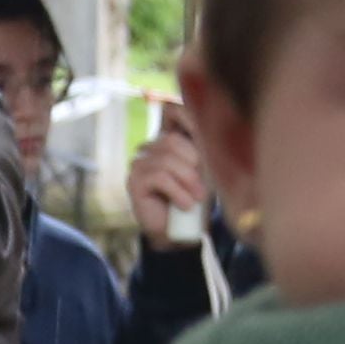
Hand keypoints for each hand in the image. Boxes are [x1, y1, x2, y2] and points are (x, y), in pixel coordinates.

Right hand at [126, 104, 210, 242]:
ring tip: (196, 199)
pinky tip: (184, 205)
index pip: (171, 109)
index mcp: (171, 138)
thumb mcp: (208, 169)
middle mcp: (151, 146)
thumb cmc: (197, 199)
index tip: (201, 141)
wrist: (182, 233)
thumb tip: (211, 122)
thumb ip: (206, 145)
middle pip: (171, 139)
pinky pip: (158, 176)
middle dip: (193, 163)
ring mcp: (140, 163)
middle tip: (203, 187)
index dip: (186, 116)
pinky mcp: (134, 181)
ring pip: (166, 159)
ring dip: (187, 181)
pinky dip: (177, 191)